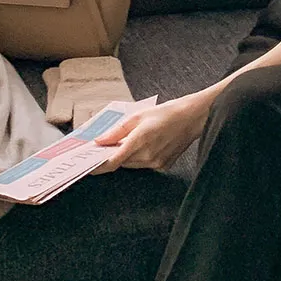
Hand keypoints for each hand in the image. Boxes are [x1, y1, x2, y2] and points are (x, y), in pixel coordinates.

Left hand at [93, 93, 208, 171]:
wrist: (192, 118)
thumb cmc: (166, 113)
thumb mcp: (137, 116)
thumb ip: (116, 131)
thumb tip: (99, 141)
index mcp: (139, 140)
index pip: (112, 162)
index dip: (98, 167)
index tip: (88, 167)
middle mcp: (147, 155)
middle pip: (121, 163)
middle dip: (112, 156)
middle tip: (105, 148)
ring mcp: (156, 162)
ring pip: (132, 164)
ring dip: (125, 156)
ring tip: (126, 143)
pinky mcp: (163, 165)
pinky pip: (144, 165)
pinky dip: (139, 157)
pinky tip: (144, 145)